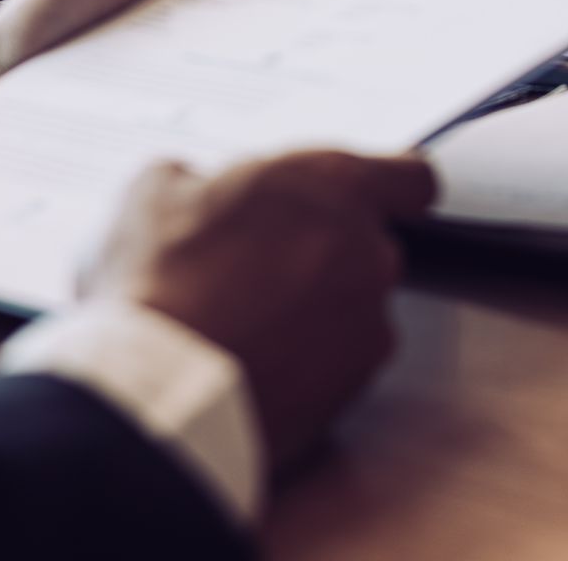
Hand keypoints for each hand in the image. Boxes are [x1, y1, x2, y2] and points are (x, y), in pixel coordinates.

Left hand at [0, 0, 261, 86]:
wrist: (3, 76)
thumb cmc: (49, 12)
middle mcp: (177, 13)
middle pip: (244, 7)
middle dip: (275, 8)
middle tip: (308, 13)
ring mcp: (176, 55)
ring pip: (233, 49)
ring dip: (254, 49)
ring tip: (282, 48)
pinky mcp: (170, 95)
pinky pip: (210, 87)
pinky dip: (226, 84)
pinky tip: (242, 85)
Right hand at [84, 152, 438, 468]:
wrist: (159, 390)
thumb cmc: (161, 283)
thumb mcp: (157, 191)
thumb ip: (201, 177)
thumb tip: (195, 188)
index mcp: (336, 189)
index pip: (410, 177)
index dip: (391, 187)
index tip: (369, 199)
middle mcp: (369, 253)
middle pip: (369, 245)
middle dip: (325, 251)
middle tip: (260, 262)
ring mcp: (367, 324)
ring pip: (353, 305)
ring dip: (317, 308)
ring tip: (247, 319)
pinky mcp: (354, 387)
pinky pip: (340, 361)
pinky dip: (309, 360)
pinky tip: (255, 358)